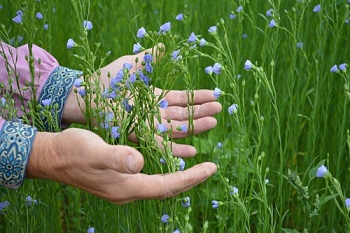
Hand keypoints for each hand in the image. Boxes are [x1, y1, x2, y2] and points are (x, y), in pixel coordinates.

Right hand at [26, 128, 216, 203]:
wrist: (52, 157)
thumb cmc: (72, 151)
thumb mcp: (94, 150)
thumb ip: (116, 157)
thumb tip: (139, 162)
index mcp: (126, 187)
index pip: (167, 186)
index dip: (191, 178)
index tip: (211, 168)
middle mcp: (128, 191)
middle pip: (166, 188)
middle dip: (190, 179)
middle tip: (210, 168)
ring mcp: (123, 187)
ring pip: (159, 184)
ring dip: (179, 176)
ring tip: (196, 166)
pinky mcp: (118, 179)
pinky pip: (149, 179)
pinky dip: (164, 171)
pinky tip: (169, 162)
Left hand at [62, 45, 221, 156]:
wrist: (86, 94)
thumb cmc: (107, 79)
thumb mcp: (132, 65)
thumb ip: (149, 59)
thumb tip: (164, 46)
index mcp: (154, 97)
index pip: (181, 99)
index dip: (197, 97)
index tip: (214, 95)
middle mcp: (154, 113)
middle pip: (183, 114)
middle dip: (201, 112)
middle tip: (219, 109)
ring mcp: (148, 124)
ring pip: (177, 128)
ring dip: (195, 127)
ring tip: (214, 122)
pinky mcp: (139, 135)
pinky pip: (161, 144)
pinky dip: (177, 149)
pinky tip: (192, 151)